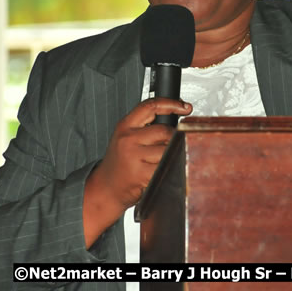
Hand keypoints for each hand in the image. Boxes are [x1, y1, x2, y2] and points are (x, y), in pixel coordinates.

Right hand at [83, 98, 191, 246]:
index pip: (151, 106)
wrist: (106, 187)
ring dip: (172, 156)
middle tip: (168, 147)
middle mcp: (127, 139)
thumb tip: (177, 121)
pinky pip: (165, 167)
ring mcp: (133, 156)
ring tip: (162, 161)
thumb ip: (146, 127)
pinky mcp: (141, 174)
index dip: (171, 104)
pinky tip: (161, 172)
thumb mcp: (126, 137)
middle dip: (173, 139)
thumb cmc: (120, 162)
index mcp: (125, 125)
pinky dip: (169, 169)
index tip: (185, 107)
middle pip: (165, 131)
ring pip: (168, 150)